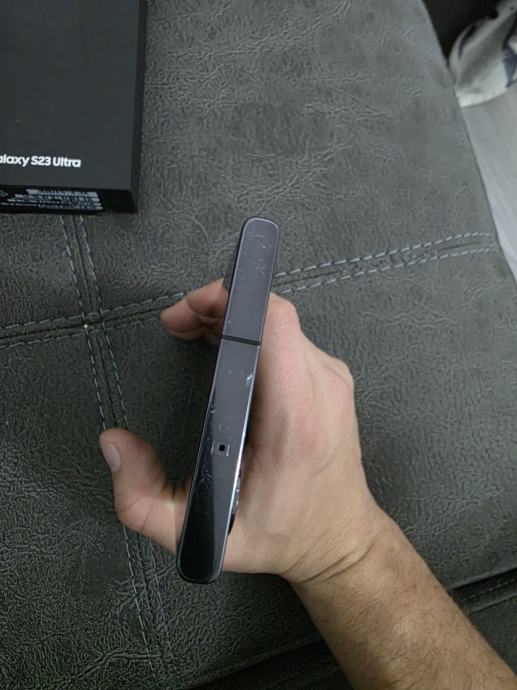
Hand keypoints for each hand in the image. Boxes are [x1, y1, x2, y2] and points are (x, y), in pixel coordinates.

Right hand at [99, 280, 384, 583]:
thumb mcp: (200, 534)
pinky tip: (233, 354)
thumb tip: (115, 443)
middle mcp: (321, 391)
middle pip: (273, 316)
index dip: (226, 303)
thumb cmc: (280, 536)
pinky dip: (259, 337)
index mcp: (293, 419)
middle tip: (182, 326)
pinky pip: (294, 340)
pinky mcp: (334, 382)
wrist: (339, 539)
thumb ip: (141, 498)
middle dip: (219, 309)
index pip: (273, 326)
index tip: (187, 315)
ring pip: (283, 324)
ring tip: (201, 335)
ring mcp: (333, 382)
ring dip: (238, 321)